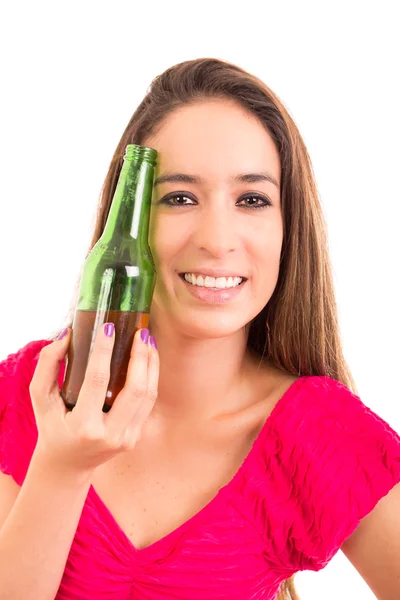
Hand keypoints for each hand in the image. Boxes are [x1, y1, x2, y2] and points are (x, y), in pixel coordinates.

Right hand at [29, 325, 158, 474]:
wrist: (67, 465)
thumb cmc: (52, 427)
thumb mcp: (40, 399)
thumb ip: (47, 365)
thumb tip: (66, 336)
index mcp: (84, 427)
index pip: (98, 381)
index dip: (105, 351)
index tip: (109, 327)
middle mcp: (110, 435)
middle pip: (135, 390)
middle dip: (140, 357)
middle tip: (140, 332)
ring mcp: (127, 438)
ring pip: (149, 395)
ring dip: (151, 364)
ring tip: (147, 339)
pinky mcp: (136, 437)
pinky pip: (149, 402)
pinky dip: (152, 377)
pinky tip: (149, 358)